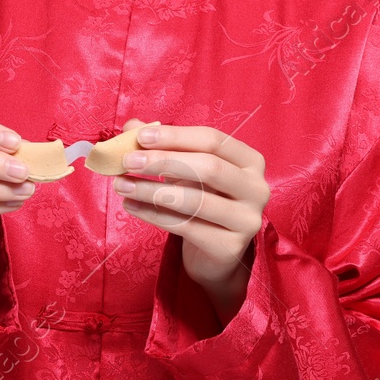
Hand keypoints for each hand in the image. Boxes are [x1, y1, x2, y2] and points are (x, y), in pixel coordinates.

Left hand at [114, 117, 269, 323]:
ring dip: (152, 190)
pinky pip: (186, 227)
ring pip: (195, 200)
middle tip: (127, 162)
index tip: (140, 136)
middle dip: (164, 161)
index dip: (176, 136)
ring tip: (122, 185)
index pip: (213, 140)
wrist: (217, 252)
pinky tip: (131, 206)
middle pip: (209, 167)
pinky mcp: (230, 247)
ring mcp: (247, 219)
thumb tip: (131, 127)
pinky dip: (153, 215)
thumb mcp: (187, 170)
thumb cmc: (204, 200)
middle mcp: (257, 188)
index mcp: (250, 161)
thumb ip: (164, 147)